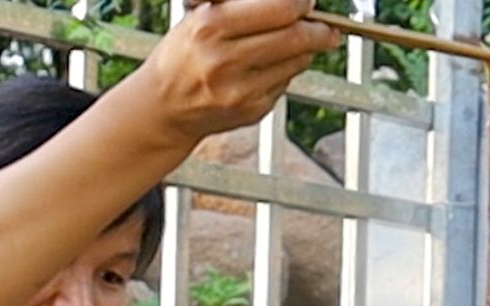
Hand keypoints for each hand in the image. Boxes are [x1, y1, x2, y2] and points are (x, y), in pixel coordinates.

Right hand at [136, 0, 340, 146]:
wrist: (163, 106)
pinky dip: (286, 72)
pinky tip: (268, 68)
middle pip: (296, 38)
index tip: (307, 1)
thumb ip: (243, 6)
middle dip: (319, 30)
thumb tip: (294, 3)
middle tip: (326, 28)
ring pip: (296, 62)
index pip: (279, 8)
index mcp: (211, 26)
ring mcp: (240, 90)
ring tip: (295, 44)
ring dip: (305, 51)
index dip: (301, 2)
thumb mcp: (202, 16)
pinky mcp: (252, 111)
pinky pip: (285, 83)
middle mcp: (225, 60)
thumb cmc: (185, 53)